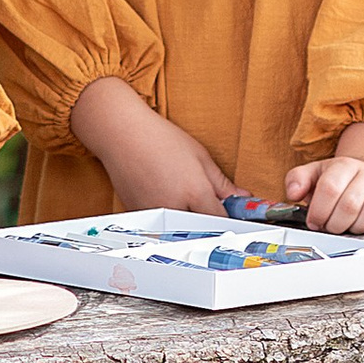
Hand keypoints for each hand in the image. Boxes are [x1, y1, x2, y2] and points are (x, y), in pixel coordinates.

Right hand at [70, 77, 231, 215]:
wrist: (121, 133)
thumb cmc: (159, 138)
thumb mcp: (199, 156)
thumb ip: (222, 183)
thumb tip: (242, 198)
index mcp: (195, 191)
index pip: (220, 220)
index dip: (228, 219)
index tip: (233, 216)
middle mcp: (175, 207)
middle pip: (200, 228)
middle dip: (207, 220)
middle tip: (208, 204)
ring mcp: (155, 213)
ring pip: (179, 229)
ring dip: (186, 219)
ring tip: (179, 192)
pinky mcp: (140, 215)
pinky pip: (160, 224)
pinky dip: (167, 216)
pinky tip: (162, 193)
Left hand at [287, 136, 363, 234]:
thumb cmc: (338, 181)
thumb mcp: (314, 174)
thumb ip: (297, 180)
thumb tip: (293, 193)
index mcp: (345, 165)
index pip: (330, 188)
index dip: (318, 210)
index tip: (314, 221)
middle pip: (349, 205)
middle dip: (333, 223)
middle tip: (329, 226)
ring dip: (353, 228)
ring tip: (346, 226)